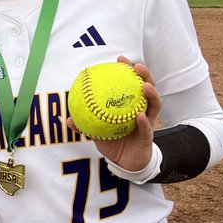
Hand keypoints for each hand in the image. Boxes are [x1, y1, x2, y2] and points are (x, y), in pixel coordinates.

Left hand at [68, 55, 161, 172]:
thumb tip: (68, 119)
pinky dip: (144, 122)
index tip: (120, 59)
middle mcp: (143, 109)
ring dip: (151, 93)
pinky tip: (140, 116)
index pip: (131, 83)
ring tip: (145, 86)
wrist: (125, 163)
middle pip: (148, 87)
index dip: (128, 70)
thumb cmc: (113, 143)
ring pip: (155, 104)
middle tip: (137, 66)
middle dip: (145, 74)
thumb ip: (85, 125)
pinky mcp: (149, 136)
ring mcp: (148, 122)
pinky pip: (147, 128)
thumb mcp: (96, 133)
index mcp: (130, 105)